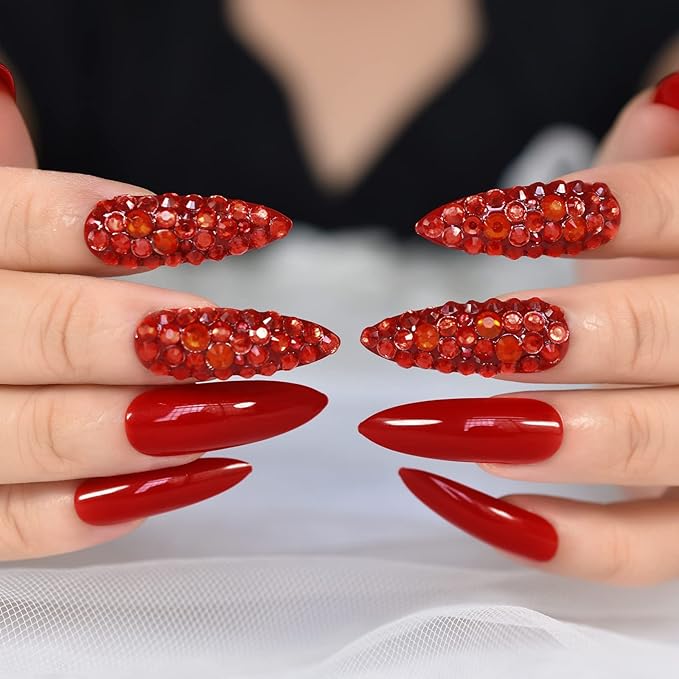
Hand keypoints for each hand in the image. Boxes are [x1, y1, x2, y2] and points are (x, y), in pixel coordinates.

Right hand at [0, 66, 336, 559]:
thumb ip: (18, 196)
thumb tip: (35, 116)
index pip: (30, 221)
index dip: (150, 226)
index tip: (254, 228)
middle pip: (53, 334)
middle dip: (182, 341)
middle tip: (285, 343)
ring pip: (46, 433)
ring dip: (169, 423)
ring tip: (266, 410)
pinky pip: (22, 523)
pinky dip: (113, 504)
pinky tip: (201, 474)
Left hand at [359, 72, 678, 585]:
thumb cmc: (669, 278)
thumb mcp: (674, 214)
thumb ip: (661, 167)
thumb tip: (659, 108)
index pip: (666, 210)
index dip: (562, 213)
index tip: (446, 226)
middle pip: (648, 335)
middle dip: (525, 338)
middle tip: (415, 343)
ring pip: (644, 444)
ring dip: (530, 436)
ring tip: (424, 428)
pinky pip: (639, 551)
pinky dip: (557, 538)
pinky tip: (471, 503)